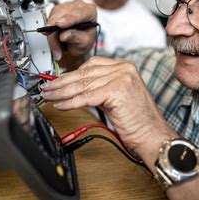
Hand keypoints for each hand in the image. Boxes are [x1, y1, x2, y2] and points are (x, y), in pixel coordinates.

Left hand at [42, 56, 176, 163]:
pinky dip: (71, 102)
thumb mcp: (116, 96)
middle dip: (62, 82)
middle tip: (47, 88)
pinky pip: (86, 97)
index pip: (91, 65)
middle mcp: (124, 68)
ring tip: (49, 96)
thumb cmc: (136, 120)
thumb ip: (100, 87)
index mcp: (125, 66)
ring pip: (83, 85)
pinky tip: (60, 105)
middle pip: (85, 73)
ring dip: (62, 92)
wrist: (152, 134)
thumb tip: (75, 86)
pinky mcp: (116, 91)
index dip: (71, 73)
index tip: (56, 80)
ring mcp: (121, 78)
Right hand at [45, 0, 96, 69]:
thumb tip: (64, 35)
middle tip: (51, 38)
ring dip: (52, 34)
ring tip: (57, 48)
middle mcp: (78, 7)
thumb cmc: (83, 41)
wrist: (76, 44)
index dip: (69, 18)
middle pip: (64, 13)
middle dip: (55, 27)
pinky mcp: (56, 12)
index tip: (59, 24)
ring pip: (54, 17)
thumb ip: (76, 38)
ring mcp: (66, 7)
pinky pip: (49, 21)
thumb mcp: (83, 43)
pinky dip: (49, 34)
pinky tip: (54, 42)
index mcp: (90, 11)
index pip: (80, 13)